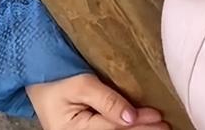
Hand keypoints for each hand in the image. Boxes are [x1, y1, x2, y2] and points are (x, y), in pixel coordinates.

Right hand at [27, 73, 168, 129]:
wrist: (39, 83)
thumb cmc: (58, 79)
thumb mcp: (81, 84)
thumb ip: (106, 100)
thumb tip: (130, 116)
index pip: (113, 127)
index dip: (137, 122)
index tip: (158, 116)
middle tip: (165, 127)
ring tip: (160, 128)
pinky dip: (127, 129)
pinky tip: (141, 127)